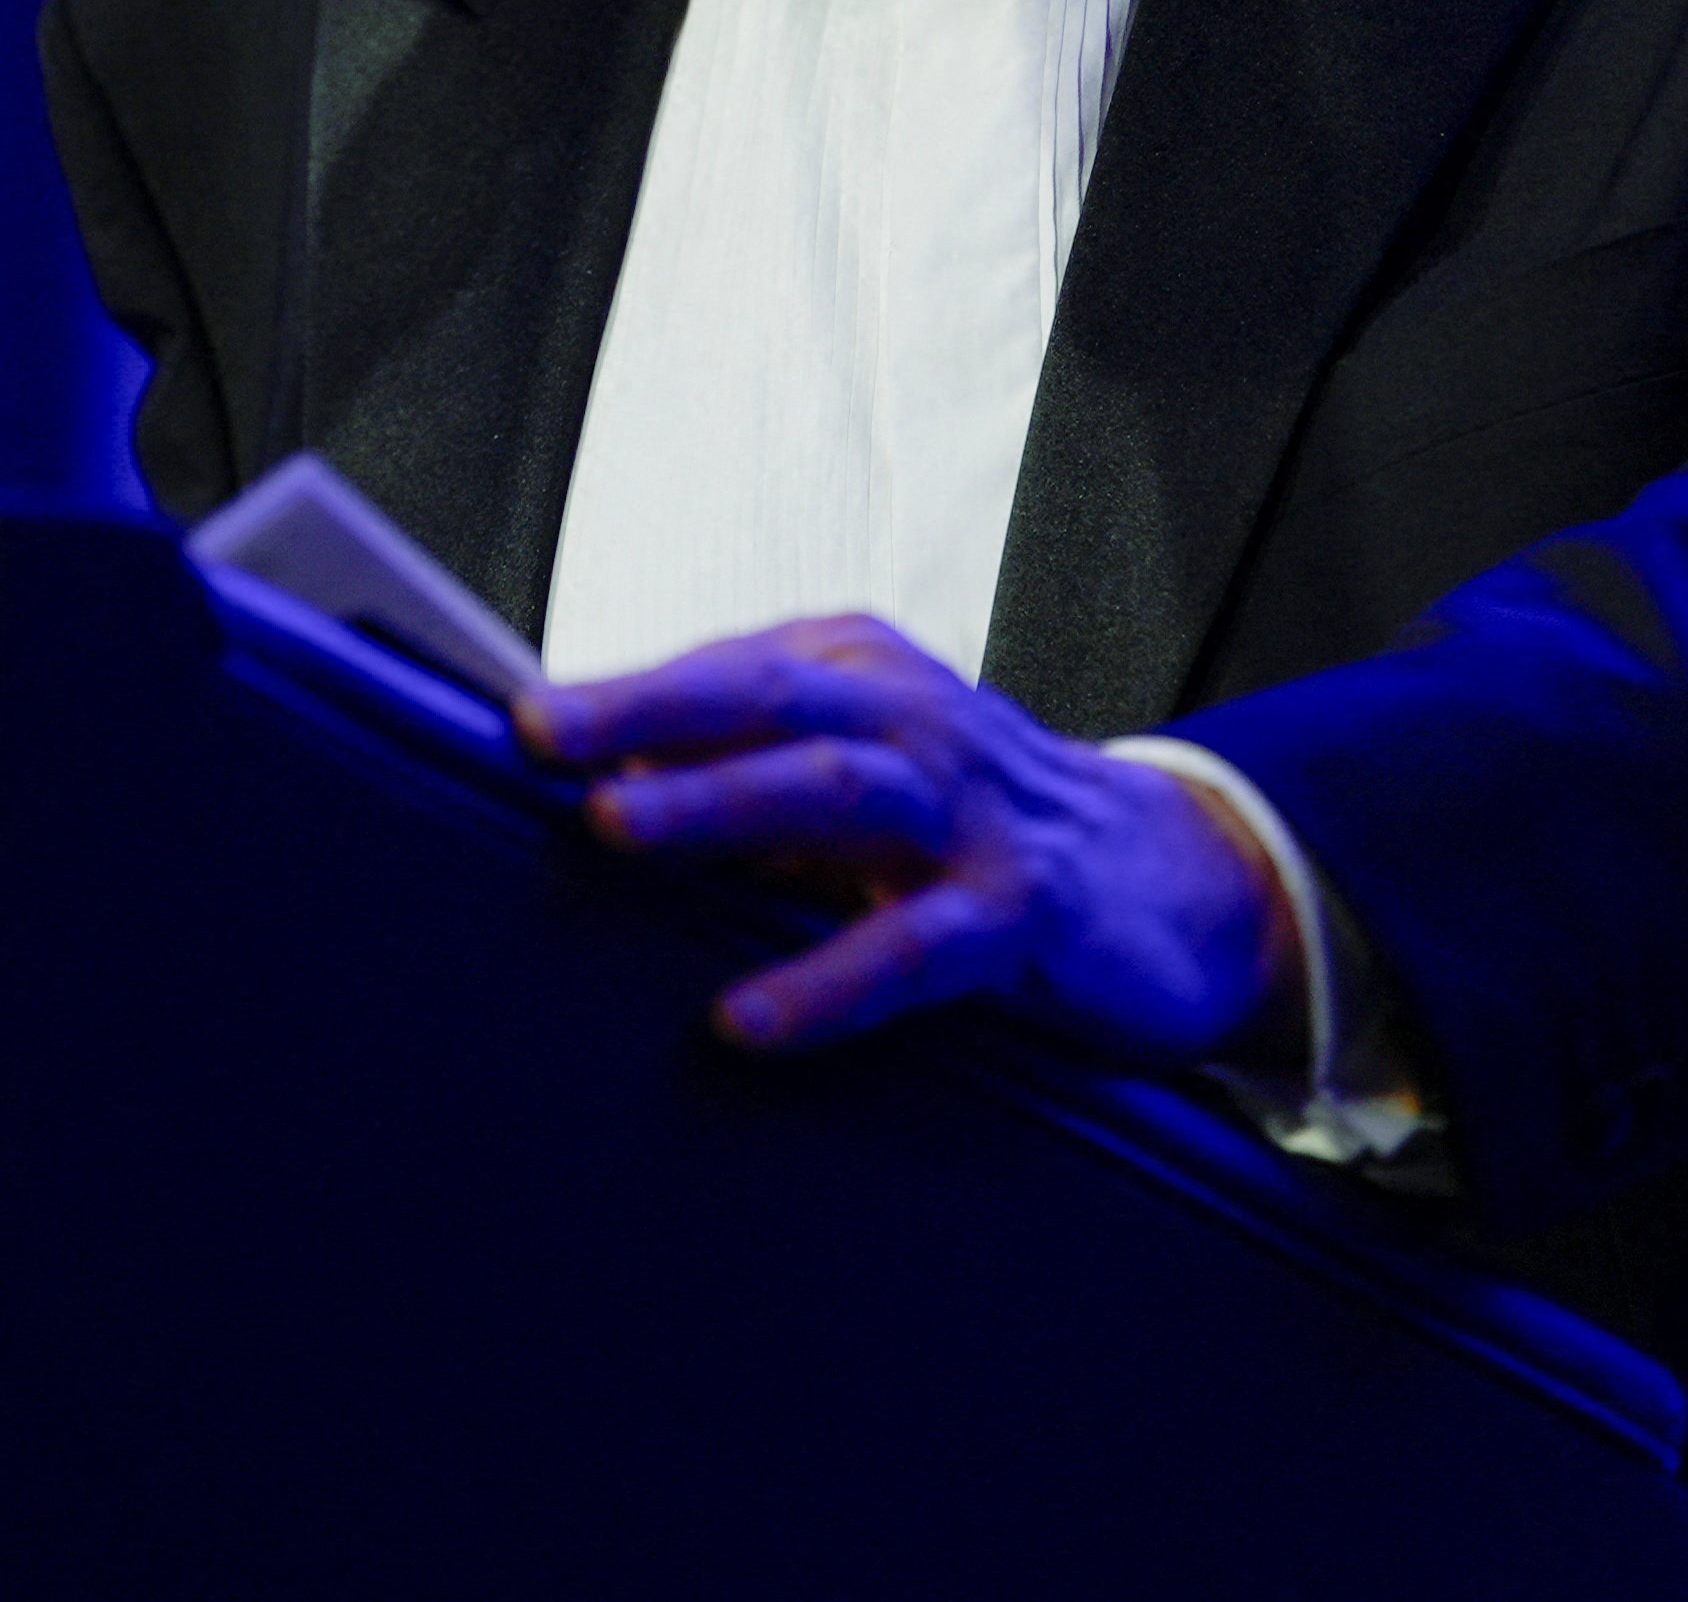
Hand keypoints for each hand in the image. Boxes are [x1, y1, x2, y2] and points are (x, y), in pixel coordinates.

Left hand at [515, 615, 1301, 1069]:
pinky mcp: (1023, 912)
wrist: (1181, 881)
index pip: (723, 669)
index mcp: (864, 674)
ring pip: (834, 788)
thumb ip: (744, 775)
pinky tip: (748, 1018)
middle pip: (768, 697)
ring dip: (718, 804)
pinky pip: (915, 945)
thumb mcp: (864, 776)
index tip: (507, 712)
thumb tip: (586, 792)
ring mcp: (972, 814)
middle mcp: (915, 721)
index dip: (617, 687)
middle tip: (539, 737)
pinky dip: (827, 976)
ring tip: (613, 829)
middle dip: (648, 709)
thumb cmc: (980, 828)